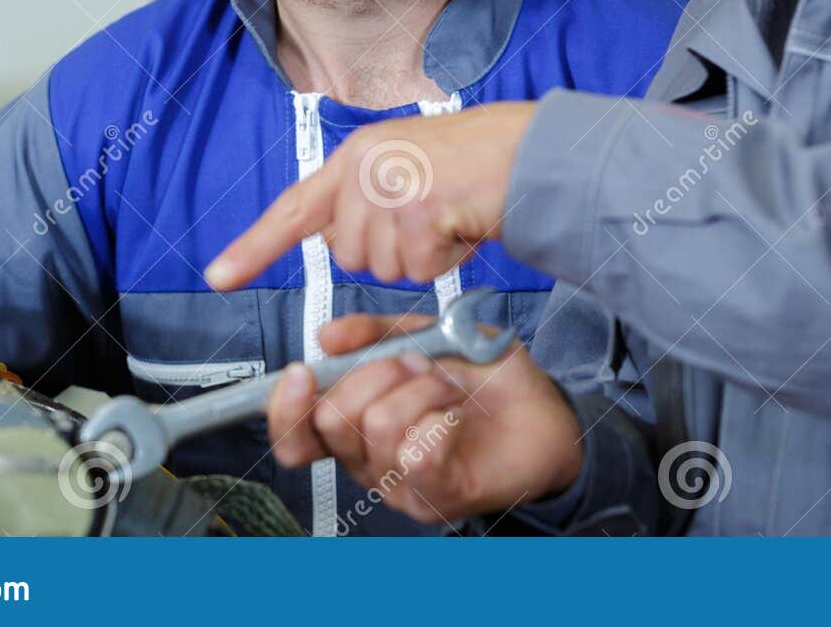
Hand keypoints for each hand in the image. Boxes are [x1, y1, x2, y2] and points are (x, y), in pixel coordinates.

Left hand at [207, 102, 535, 287]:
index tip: (219, 276)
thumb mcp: (405, 167)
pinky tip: (461, 226)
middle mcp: (364, 168)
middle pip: (350, 254)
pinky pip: (416, 269)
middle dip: (391, 251)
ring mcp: (388, 189)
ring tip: (449, 219)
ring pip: (382, 267)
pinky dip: (443, 259)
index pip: (295, 206)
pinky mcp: (415, 212)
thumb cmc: (475, 165)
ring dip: (420, 256)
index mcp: (357, 154)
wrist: (527, 151)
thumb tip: (341, 241)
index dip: (255, 246)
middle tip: (431, 220)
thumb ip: (366, 199)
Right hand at [265, 311, 583, 524]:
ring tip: (450, 389)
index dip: (285, 408)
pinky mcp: (435, 498)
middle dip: (376, 372)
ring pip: (376, 426)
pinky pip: (416, 453)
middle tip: (419, 363)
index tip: (301, 372)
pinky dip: (440, 419)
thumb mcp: (428, 335)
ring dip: (421, 390)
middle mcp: (368, 459)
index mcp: (356, 422)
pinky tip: (456, 417)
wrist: (545, 410)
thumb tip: (327, 336)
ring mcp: (400, 484)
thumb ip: (375, 332)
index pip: (296, 435)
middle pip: (331, 420)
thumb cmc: (485, 378)